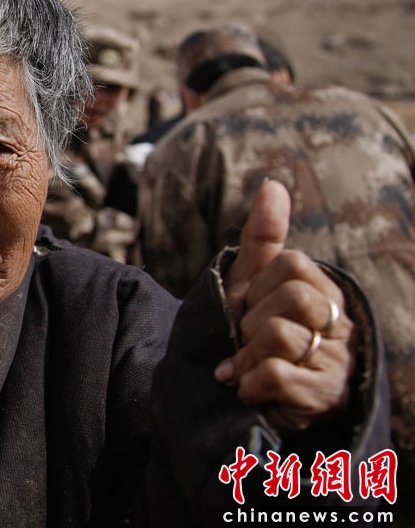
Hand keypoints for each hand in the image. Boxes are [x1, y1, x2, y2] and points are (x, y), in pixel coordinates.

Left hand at [214, 180, 355, 435]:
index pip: (294, 264)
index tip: (250, 309)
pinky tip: (248, 390)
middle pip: (292, 298)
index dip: (259, 287)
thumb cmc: (252, 335)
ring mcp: (336, 363)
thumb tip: (272, 184)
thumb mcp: (251, 285)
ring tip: (244, 368)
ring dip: (247, 355)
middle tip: (247, 340)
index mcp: (324, 292)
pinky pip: (277, 373)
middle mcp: (339, 325)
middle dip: (253, 321)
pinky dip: (250, 381)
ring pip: (282, 336)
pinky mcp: (323, 399)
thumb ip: (263, 238)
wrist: (247, 399)